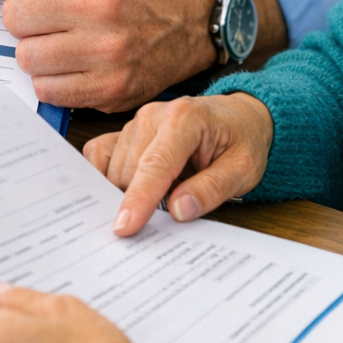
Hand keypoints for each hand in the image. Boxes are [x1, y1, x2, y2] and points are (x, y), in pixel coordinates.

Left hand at [0, 0, 215, 110]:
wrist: (197, 17)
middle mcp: (98, 6)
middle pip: (14, 20)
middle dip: (20, 21)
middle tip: (46, 18)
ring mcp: (106, 51)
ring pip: (27, 58)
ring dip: (33, 53)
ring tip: (63, 42)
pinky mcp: (112, 88)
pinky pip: (49, 89)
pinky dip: (51, 80)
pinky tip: (74, 65)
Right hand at [83, 93, 273, 235]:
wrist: (238, 116)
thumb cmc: (241, 140)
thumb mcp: (243, 170)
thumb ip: (212, 189)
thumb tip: (179, 210)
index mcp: (184, 119)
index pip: (155, 165)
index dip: (138, 198)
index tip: (125, 226)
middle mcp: (152, 115)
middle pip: (128, 171)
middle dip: (136, 202)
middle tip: (160, 221)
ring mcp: (134, 122)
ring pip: (113, 169)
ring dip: (126, 192)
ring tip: (158, 199)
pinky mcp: (124, 131)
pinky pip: (99, 154)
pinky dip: (104, 175)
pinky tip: (124, 190)